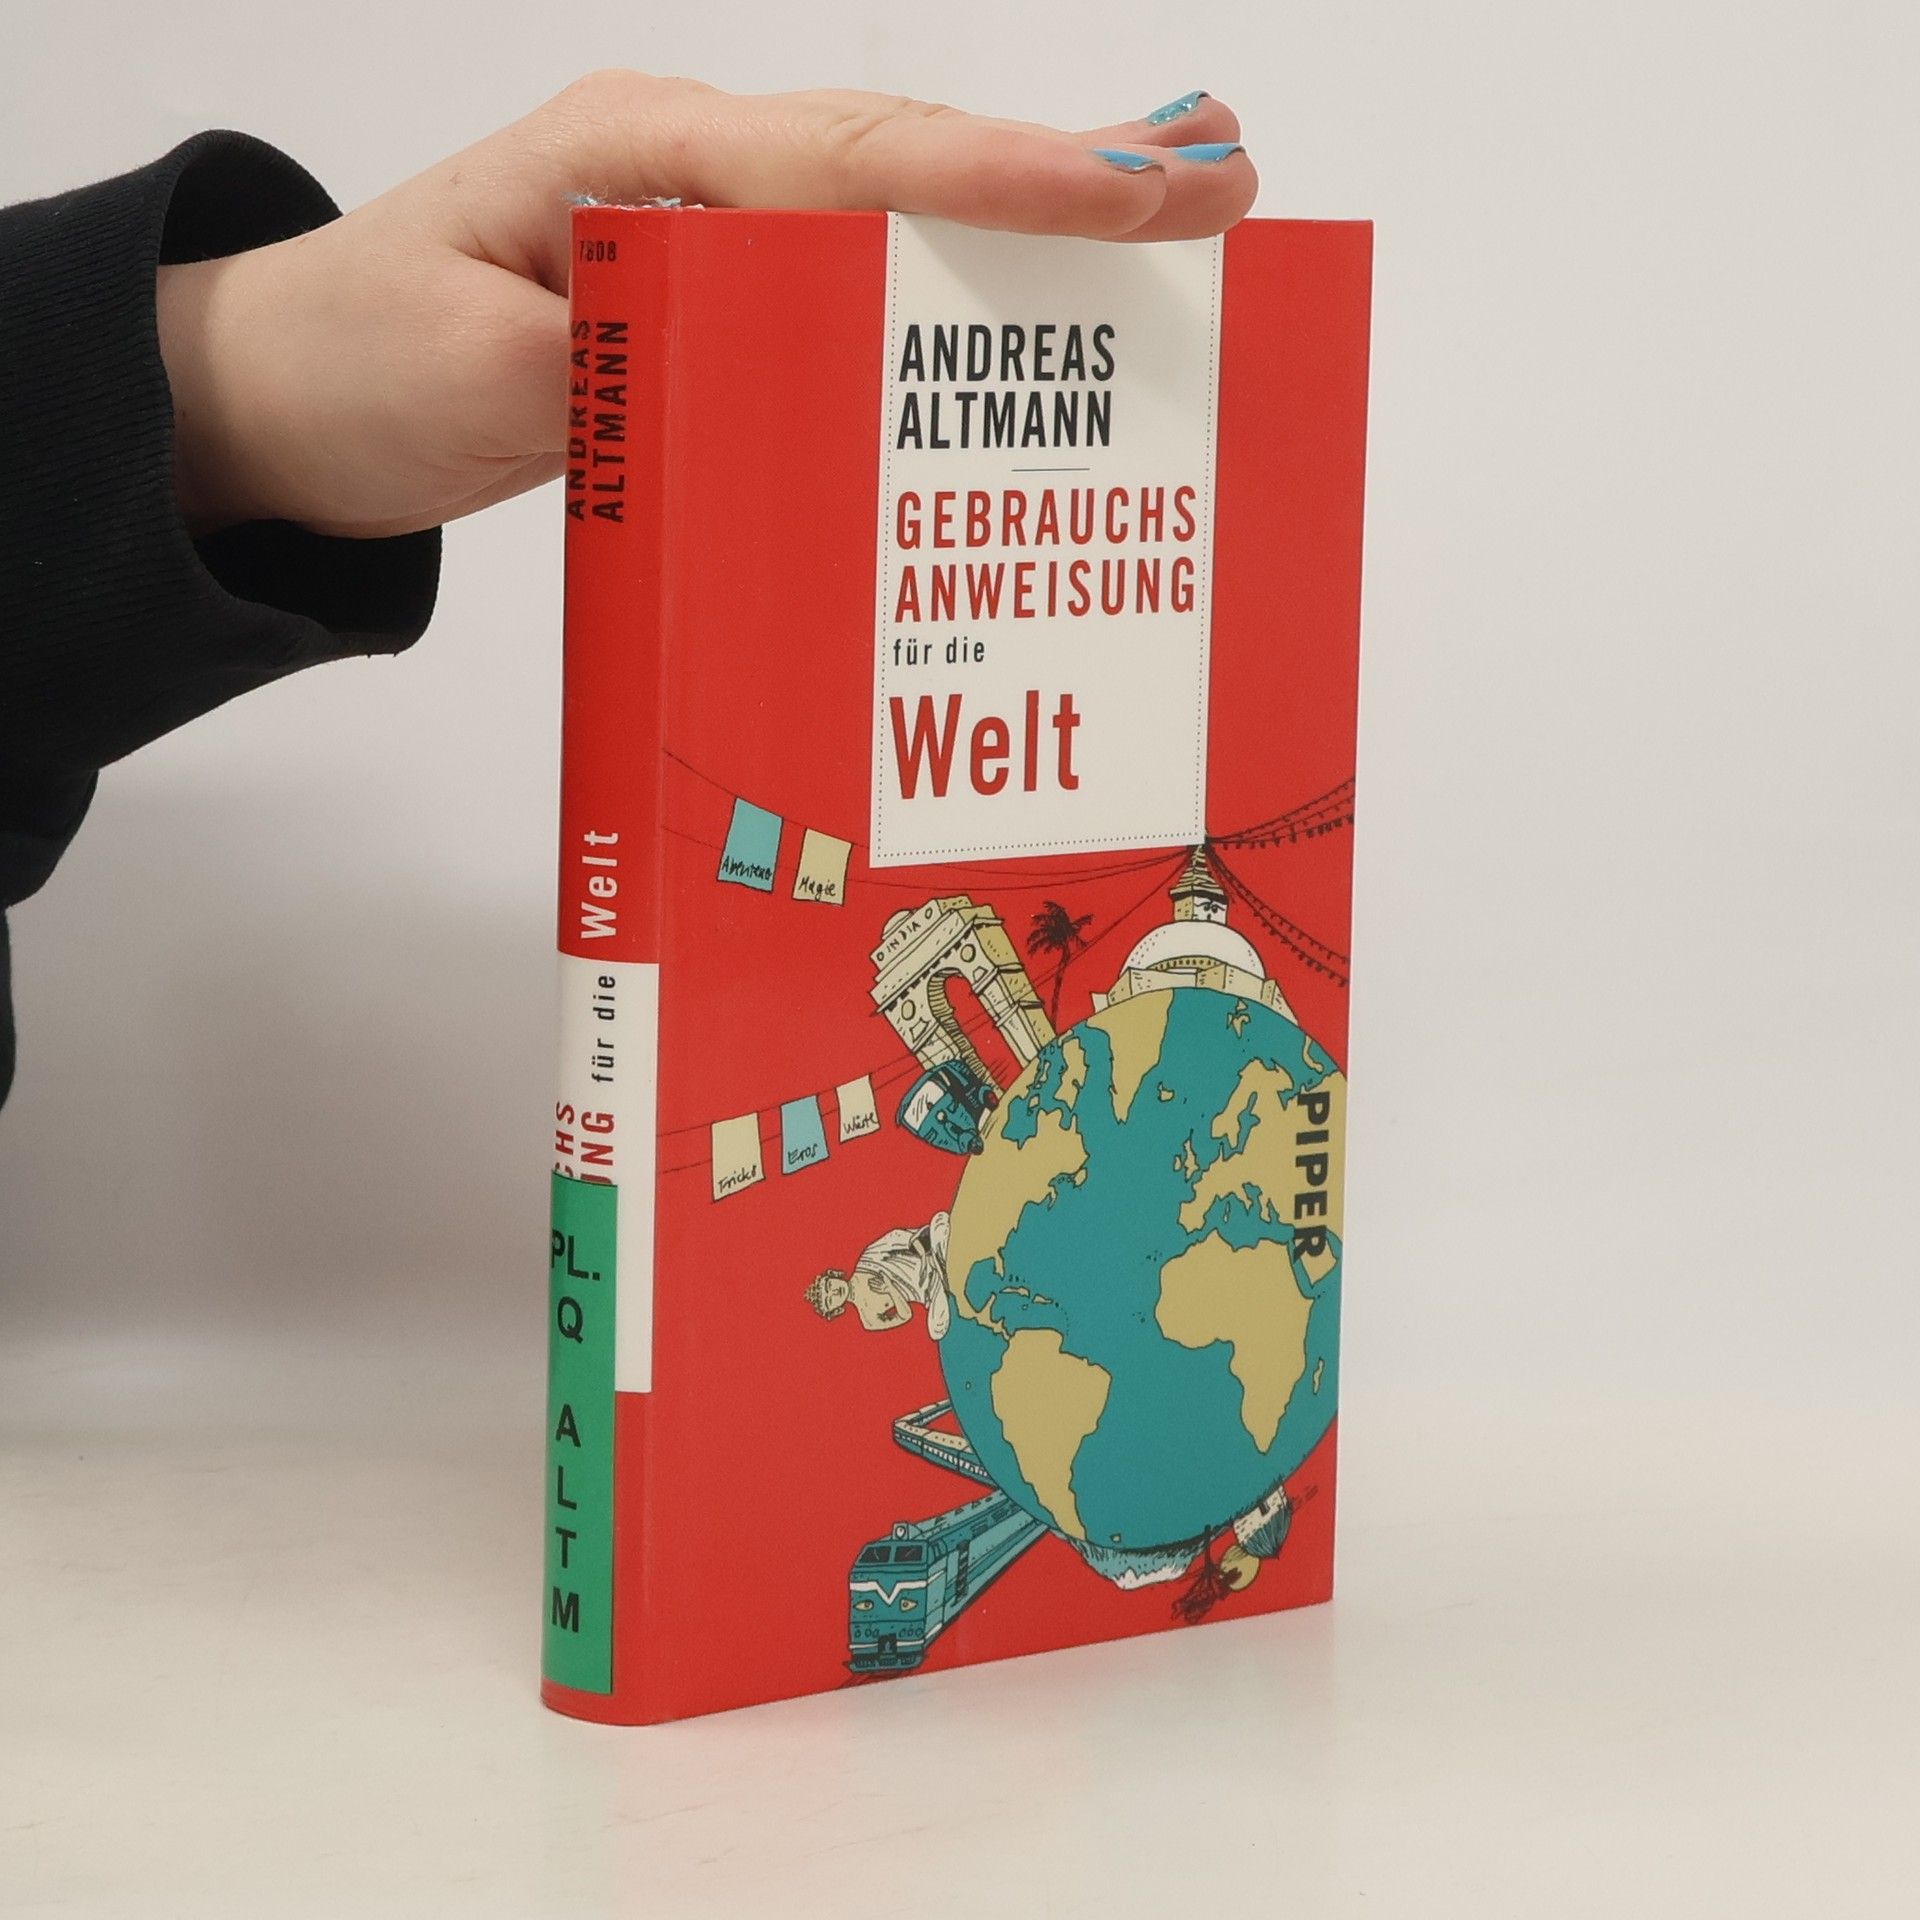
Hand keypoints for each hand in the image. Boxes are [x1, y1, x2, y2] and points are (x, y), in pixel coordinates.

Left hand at [154, 77, 1255, 538]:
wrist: (285, 397)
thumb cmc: (360, 365)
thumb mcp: (483, 374)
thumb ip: (635, 362)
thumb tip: (787, 360)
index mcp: (639, 158)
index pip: (851, 160)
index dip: (1002, 178)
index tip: (1139, 189)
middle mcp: (691, 175)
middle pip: (905, 162)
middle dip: (1068, 179)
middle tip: (1223, 187)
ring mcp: (705, 234)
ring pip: (894, 215)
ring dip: (1030, 226)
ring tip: (1172, 233)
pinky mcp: (708, 304)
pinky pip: (851, 288)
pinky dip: (949, 296)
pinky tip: (1029, 320)